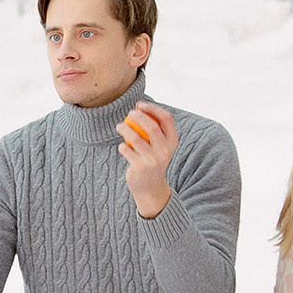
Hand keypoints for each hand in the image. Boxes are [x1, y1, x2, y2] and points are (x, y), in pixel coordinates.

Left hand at [116, 102, 177, 218]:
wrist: (150, 187)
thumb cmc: (152, 159)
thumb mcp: (159, 145)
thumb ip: (153, 127)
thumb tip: (139, 106)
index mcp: (173, 141)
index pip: (166, 118)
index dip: (153, 108)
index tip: (140, 105)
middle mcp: (165, 150)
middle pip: (151, 126)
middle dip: (137, 116)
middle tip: (129, 113)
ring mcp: (153, 159)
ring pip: (135, 137)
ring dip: (124, 128)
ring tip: (119, 126)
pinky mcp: (140, 166)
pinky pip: (126, 150)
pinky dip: (122, 146)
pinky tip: (122, 147)